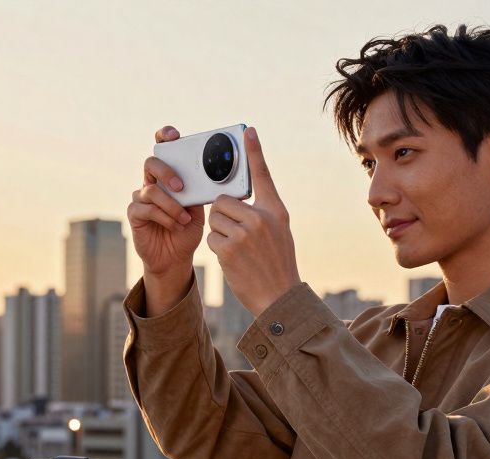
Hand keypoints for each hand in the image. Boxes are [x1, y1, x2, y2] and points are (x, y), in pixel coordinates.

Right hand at [127, 125, 206, 277]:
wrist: (175, 258)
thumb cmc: (187, 230)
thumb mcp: (199, 209)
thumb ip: (199, 191)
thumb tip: (212, 176)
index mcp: (168, 177)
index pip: (163, 150)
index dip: (164, 137)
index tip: (174, 136)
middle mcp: (152, 184)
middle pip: (151, 163)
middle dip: (167, 172)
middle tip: (181, 186)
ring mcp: (141, 199)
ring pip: (150, 190)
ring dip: (171, 204)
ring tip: (185, 219)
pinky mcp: (135, 214)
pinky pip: (145, 208)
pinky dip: (163, 216)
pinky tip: (175, 225)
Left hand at [207, 127, 299, 315]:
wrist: (278, 297)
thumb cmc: (277, 264)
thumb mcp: (278, 232)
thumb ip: (261, 212)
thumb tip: (235, 199)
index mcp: (275, 211)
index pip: (263, 176)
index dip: (254, 152)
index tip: (247, 131)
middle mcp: (260, 219)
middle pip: (223, 201)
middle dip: (223, 216)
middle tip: (236, 234)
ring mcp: (244, 234)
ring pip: (215, 219)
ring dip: (219, 233)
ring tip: (237, 249)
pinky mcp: (228, 249)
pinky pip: (210, 238)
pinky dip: (216, 248)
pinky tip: (232, 259)